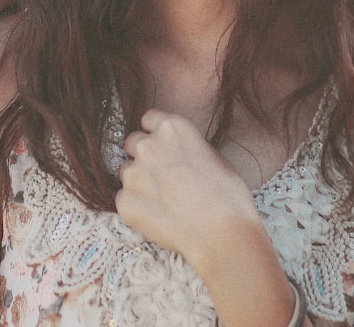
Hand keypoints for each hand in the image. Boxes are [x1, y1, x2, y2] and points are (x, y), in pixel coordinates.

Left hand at [115, 109, 259, 269]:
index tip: (162, 148)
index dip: (155, 134)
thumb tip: (176, 153)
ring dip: (140, 183)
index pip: (149, 119)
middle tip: (163, 178)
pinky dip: (136, 207)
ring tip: (165, 202)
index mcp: (172, 128)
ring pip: (127, 172)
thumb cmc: (228, 197)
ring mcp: (133, 173)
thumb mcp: (213, 157)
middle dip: (144, 157)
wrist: (222, 234)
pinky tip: (159, 217)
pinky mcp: (124, 201)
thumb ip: (185, 147)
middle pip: (133, 143)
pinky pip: (124, 199)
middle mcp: (147, 145)